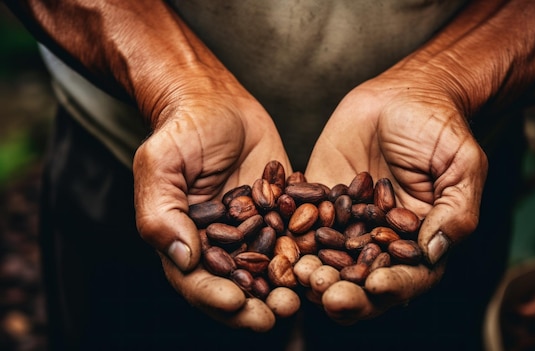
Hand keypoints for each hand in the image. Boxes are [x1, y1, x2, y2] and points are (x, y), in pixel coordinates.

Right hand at [133, 76, 290, 330]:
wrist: (218, 102)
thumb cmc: (181, 129)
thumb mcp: (161, 164)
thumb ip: (162, 211)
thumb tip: (183, 256)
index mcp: (185, 240)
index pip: (196, 280)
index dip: (215, 296)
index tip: (237, 303)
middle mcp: (221, 244)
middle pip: (237, 285)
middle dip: (257, 304)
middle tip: (280, 312)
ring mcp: (254, 232)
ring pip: (271, 269)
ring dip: (287, 287)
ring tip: (305, 298)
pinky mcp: (282, 215)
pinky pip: (297, 239)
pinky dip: (310, 254)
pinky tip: (328, 263)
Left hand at [304, 71, 487, 323]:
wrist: (404, 94)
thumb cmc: (440, 129)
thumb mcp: (462, 166)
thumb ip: (456, 210)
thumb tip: (435, 252)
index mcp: (418, 243)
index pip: (408, 277)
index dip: (393, 287)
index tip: (376, 287)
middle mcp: (379, 241)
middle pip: (362, 280)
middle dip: (345, 292)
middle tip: (326, 294)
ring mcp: (346, 225)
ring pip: (327, 260)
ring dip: (313, 273)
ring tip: (300, 276)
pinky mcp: (318, 202)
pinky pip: (300, 222)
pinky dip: (288, 236)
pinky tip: (277, 243)